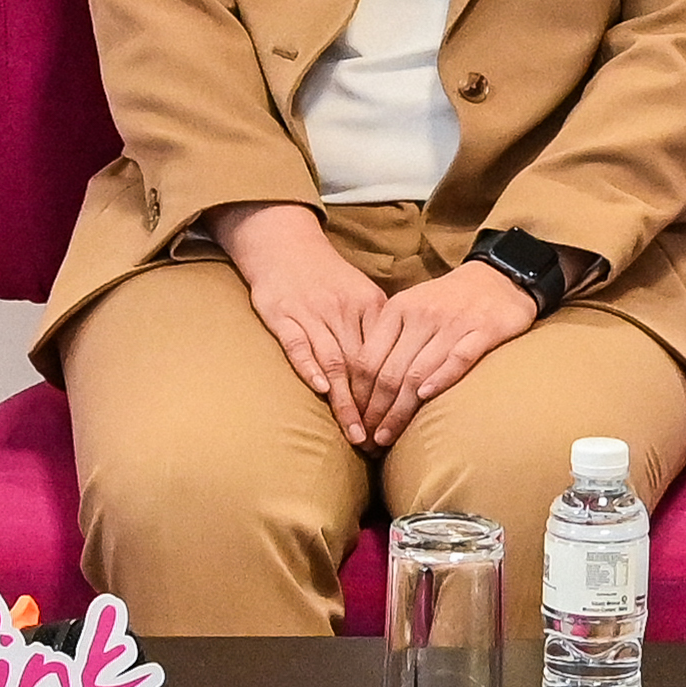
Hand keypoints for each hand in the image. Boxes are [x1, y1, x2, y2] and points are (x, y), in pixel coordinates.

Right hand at [215, 204, 392, 433]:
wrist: (284, 244)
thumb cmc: (327, 276)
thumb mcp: (361, 294)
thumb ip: (378, 328)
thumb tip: (403, 367)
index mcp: (369, 305)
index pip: (385, 355)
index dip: (391, 392)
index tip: (398, 423)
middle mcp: (343, 310)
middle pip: (362, 365)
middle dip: (371, 407)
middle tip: (377, 441)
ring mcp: (312, 313)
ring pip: (334, 361)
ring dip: (344, 401)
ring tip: (354, 433)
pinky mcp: (282, 315)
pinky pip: (298, 344)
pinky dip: (309, 367)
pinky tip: (320, 390)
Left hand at [353, 266, 539, 434]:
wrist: (498, 276)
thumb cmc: (448, 300)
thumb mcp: (411, 308)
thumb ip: (389, 339)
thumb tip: (360, 386)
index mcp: (397, 310)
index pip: (367, 360)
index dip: (357, 396)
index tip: (354, 422)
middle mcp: (421, 316)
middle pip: (389, 372)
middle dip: (375, 412)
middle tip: (368, 441)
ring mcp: (452, 323)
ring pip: (418, 373)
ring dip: (400, 410)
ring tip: (388, 438)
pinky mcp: (484, 330)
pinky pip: (458, 358)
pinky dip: (441, 379)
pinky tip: (426, 399)